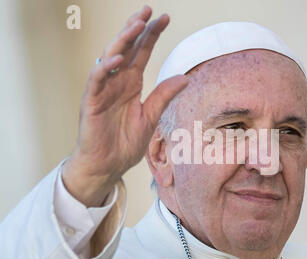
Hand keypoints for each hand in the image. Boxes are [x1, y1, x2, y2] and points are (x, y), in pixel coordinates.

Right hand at [62, 6, 187, 206]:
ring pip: (110, 57)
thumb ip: (164, 96)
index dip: (151, 35)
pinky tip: (118, 59)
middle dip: (137, 28)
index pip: (142, 53)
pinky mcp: (91, 101)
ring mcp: (103, 89)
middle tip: (149, 11)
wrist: (108, 165)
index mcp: (132, 83)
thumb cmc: (126, 143)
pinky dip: (105, 69)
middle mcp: (117, 82)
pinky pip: (96, 80)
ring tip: (136, 25)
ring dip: (122, 41)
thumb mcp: (151, 117)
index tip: (165, 18)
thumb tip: (185, 77)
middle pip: (127, 48)